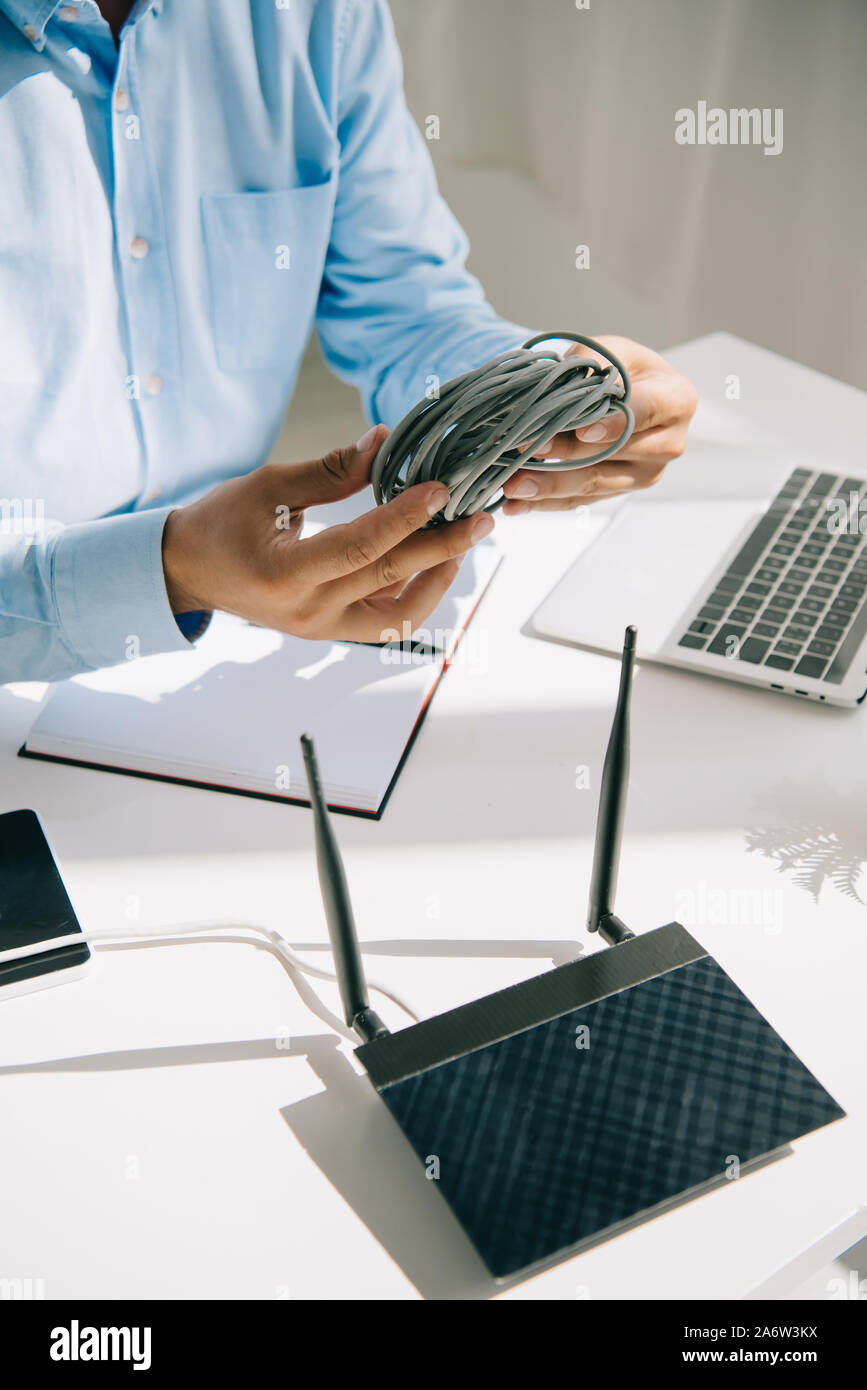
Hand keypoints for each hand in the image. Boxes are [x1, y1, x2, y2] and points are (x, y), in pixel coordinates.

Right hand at [162, 426, 493, 641]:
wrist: (187, 572)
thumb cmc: (221, 523)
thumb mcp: (268, 486)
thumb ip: (330, 471)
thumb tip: (384, 441)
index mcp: (285, 575)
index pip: (361, 546)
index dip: (406, 517)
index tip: (442, 490)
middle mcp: (308, 612)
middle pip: (390, 580)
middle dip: (442, 546)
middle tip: (481, 517)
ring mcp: (321, 629)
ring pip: (399, 616)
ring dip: (437, 580)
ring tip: (460, 543)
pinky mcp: (330, 632)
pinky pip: (386, 624)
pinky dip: (416, 598)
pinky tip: (434, 565)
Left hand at [501, 336, 697, 513]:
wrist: (622, 390)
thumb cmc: (620, 367)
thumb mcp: (610, 350)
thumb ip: (592, 363)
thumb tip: (563, 385)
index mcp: (675, 401)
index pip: (645, 413)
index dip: (613, 423)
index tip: (582, 430)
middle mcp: (668, 444)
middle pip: (612, 453)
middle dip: (565, 453)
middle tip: (525, 450)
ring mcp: (643, 474)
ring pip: (592, 484)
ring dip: (548, 486)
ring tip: (511, 484)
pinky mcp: (617, 493)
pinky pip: (579, 502)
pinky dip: (544, 503)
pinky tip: (515, 503)